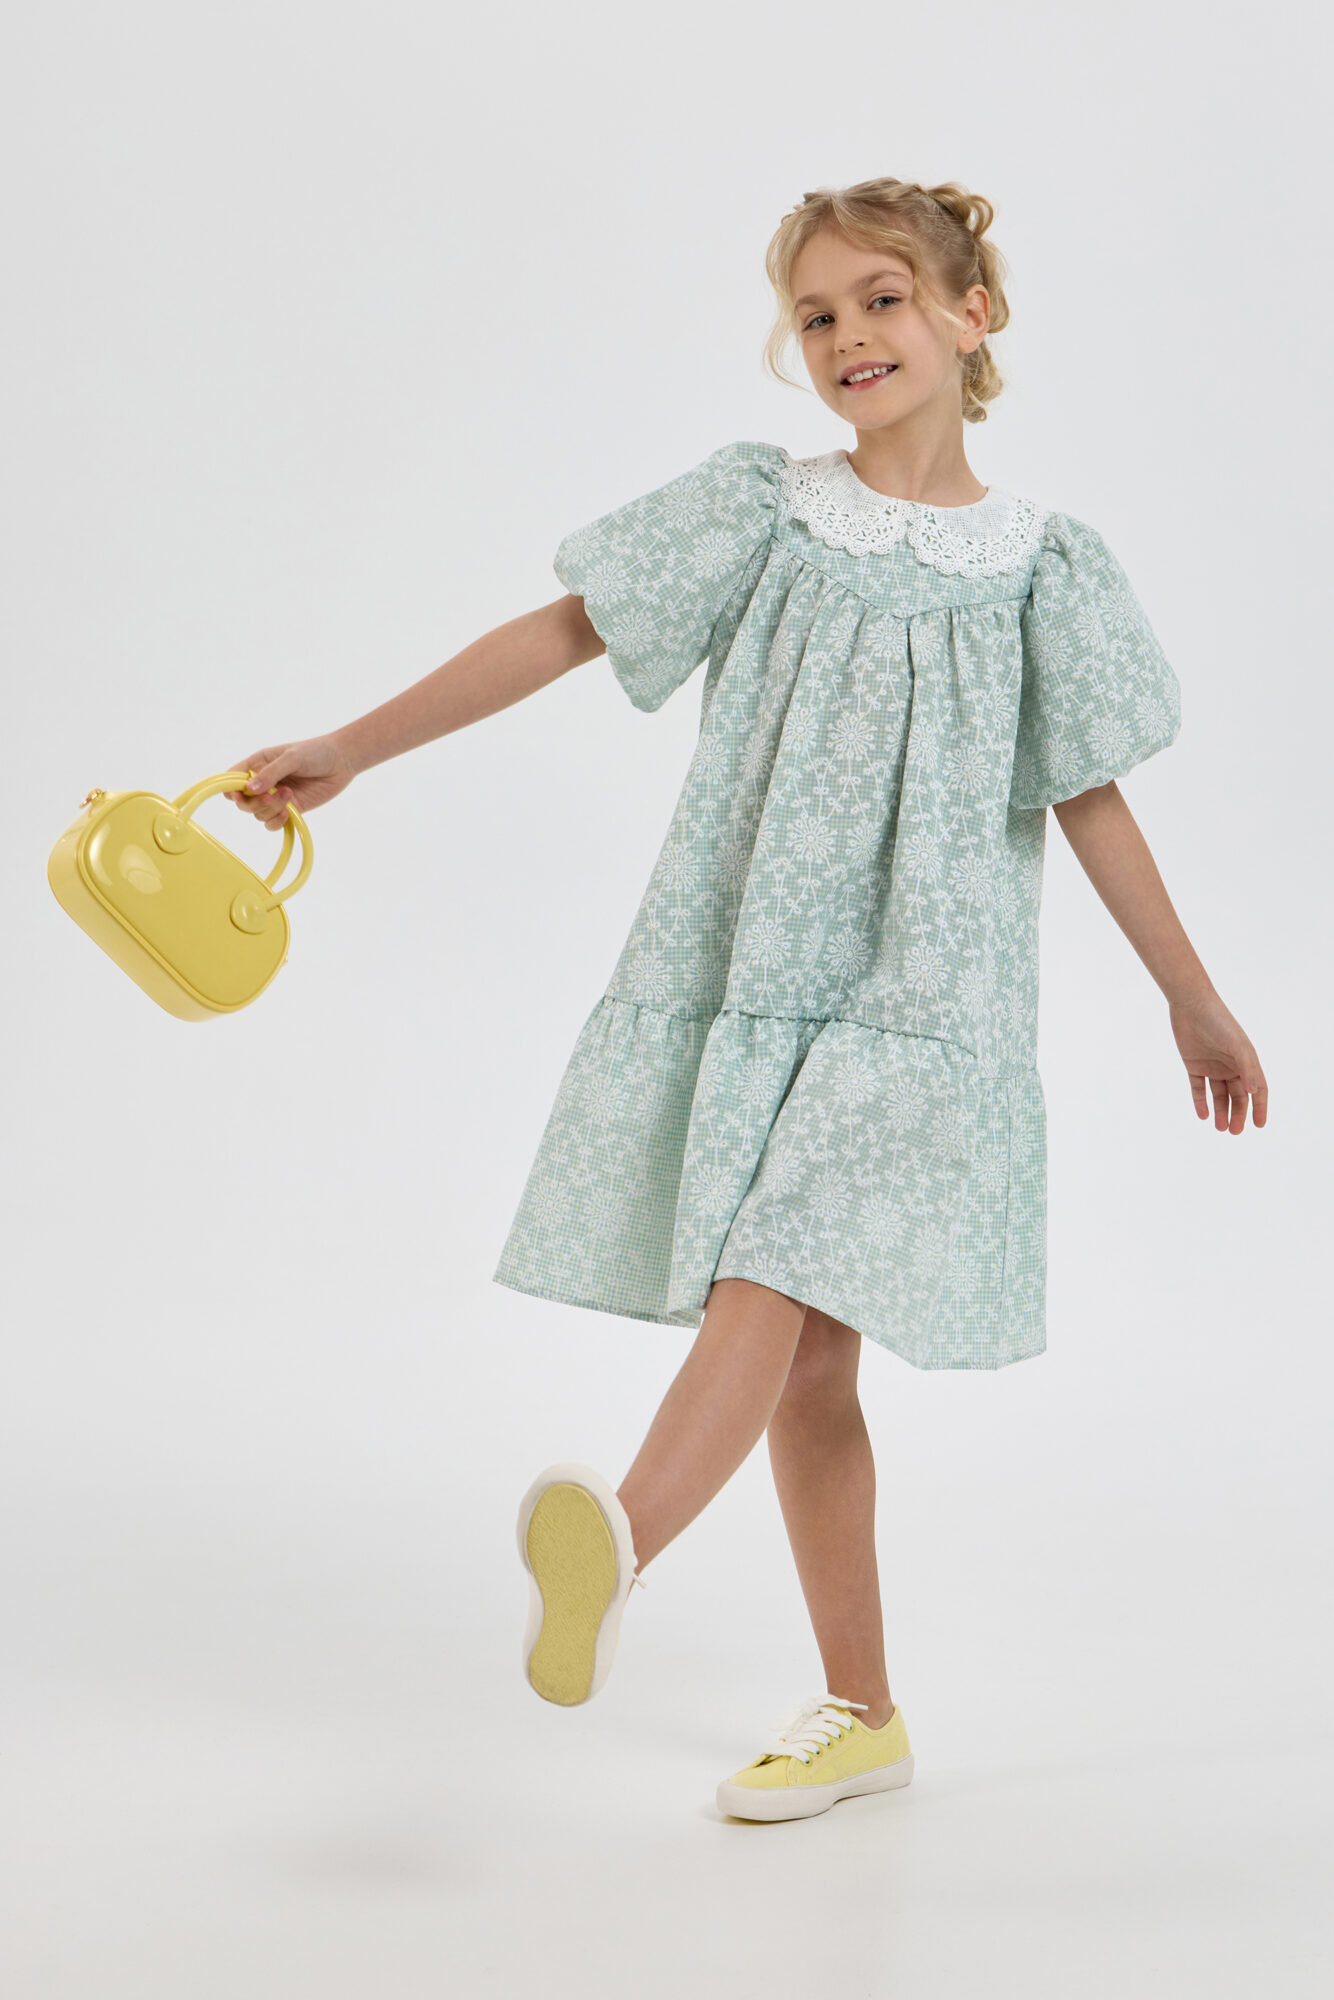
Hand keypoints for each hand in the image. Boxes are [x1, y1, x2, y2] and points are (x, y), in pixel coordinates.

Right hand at [222, 734, 355, 828]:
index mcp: (258, 764)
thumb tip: (250, 788)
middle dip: (253, 802)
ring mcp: (275, 797)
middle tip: (271, 795)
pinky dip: (276, 821)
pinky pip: (273, 823)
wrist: (342, 762)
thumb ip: (271, 773)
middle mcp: (263, 782)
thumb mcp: (291, 758)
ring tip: (289, 795)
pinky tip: (288, 812)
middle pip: (243, 801)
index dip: (230, 789)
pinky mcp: (289, 810)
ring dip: (270, 809)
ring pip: (258, 814)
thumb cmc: (316, 752)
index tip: (239, 794)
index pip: (232, 779)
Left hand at [1168, 989, 1267, 1132]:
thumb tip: (1255, 1092)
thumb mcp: (1236, 1045)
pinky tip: (1203, 1115)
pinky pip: (1198, 1089)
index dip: (1260, 1108)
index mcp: (1246, 1061)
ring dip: (1220, 1112)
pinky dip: (1201, 1102)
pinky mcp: (1194, 1065)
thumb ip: (1247, 1067)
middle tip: (1234, 1132)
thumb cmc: (1218, 1022)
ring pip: (1219, 1095)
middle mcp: (1231, 1065)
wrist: (1191, 1004)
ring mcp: (1213, 1066)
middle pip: (1237, 1096)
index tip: (1259, 1125)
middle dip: (1238, 1114)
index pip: (1257, 1090)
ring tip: (1220, 1128)